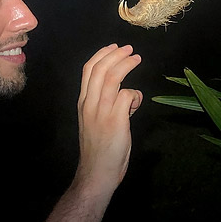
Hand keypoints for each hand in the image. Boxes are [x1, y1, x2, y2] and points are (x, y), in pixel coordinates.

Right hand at [74, 44, 142, 197]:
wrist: (96, 173)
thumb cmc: (98, 149)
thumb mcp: (93, 121)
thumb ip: (104, 104)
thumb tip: (125, 93)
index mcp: (83, 102)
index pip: (88, 70)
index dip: (101, 55)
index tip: (113, 47)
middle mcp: (90, 104)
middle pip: (101, 69)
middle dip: (116, 55)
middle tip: (129, 50)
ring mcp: (102, 112)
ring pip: (112, 78)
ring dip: (126, 65)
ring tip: (136, 59)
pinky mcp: (115, 121)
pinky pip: (127, 96)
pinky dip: (135, 94)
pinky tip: (137, 102)